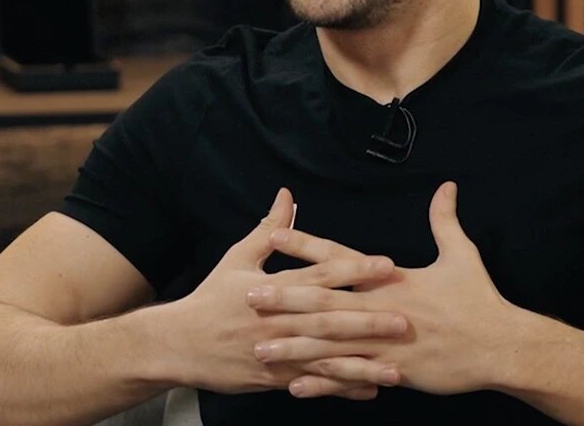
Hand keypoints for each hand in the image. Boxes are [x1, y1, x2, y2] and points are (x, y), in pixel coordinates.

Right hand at [166, 188, 407, 398]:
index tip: (385, 266)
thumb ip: (270, 230)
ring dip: (362, 364)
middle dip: (368, 321)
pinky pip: (315, 384)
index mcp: (272, 288)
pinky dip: (342, 388)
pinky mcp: (277, 378)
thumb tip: (287, 196)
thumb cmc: (211, 297)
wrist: (180, 344)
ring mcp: (279, 353)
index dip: (353, 269)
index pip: (319, 276)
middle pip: (329, 321)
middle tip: (403, 319)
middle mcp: (280, 321)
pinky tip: (370, 389)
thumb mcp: (238, 258)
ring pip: (326, 360)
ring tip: (397, 368)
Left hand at [247, 182, 521, 396]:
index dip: (306, 246)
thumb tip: (446, 187)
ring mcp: (385, 343)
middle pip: (324, 301)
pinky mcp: (393, 371)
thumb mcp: (462, 255)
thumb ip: (445, 221)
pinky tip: (294, 386)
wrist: (501, 346)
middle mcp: (381, 310)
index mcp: (391, 280)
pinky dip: (322, 383)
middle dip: (284, 298)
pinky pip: (350, 378)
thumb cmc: (480, 301)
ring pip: (330, 345)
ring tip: (260, 347)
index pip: (340, 259)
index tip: (275, 235)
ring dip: (293, 346)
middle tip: (249, 295)